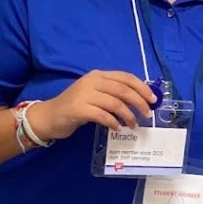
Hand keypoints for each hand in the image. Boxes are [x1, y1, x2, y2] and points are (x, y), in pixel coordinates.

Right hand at [28, 70, 156, 141]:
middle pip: (123, 90)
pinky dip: (114, 122)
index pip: (125, 77)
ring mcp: (84, 94)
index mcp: (98, 75)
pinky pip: (103, 115)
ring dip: (129, 115)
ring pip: (115, 103)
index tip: (153, 99)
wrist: (49, 116)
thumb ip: (113, 94)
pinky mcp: (78, 109)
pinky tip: (117, 128)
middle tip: (148, 114)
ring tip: (134, 125)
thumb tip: (140, 100)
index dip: (142, 87)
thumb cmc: (76, 107)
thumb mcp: (95, 95)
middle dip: (139, 102)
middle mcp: (92, 81)